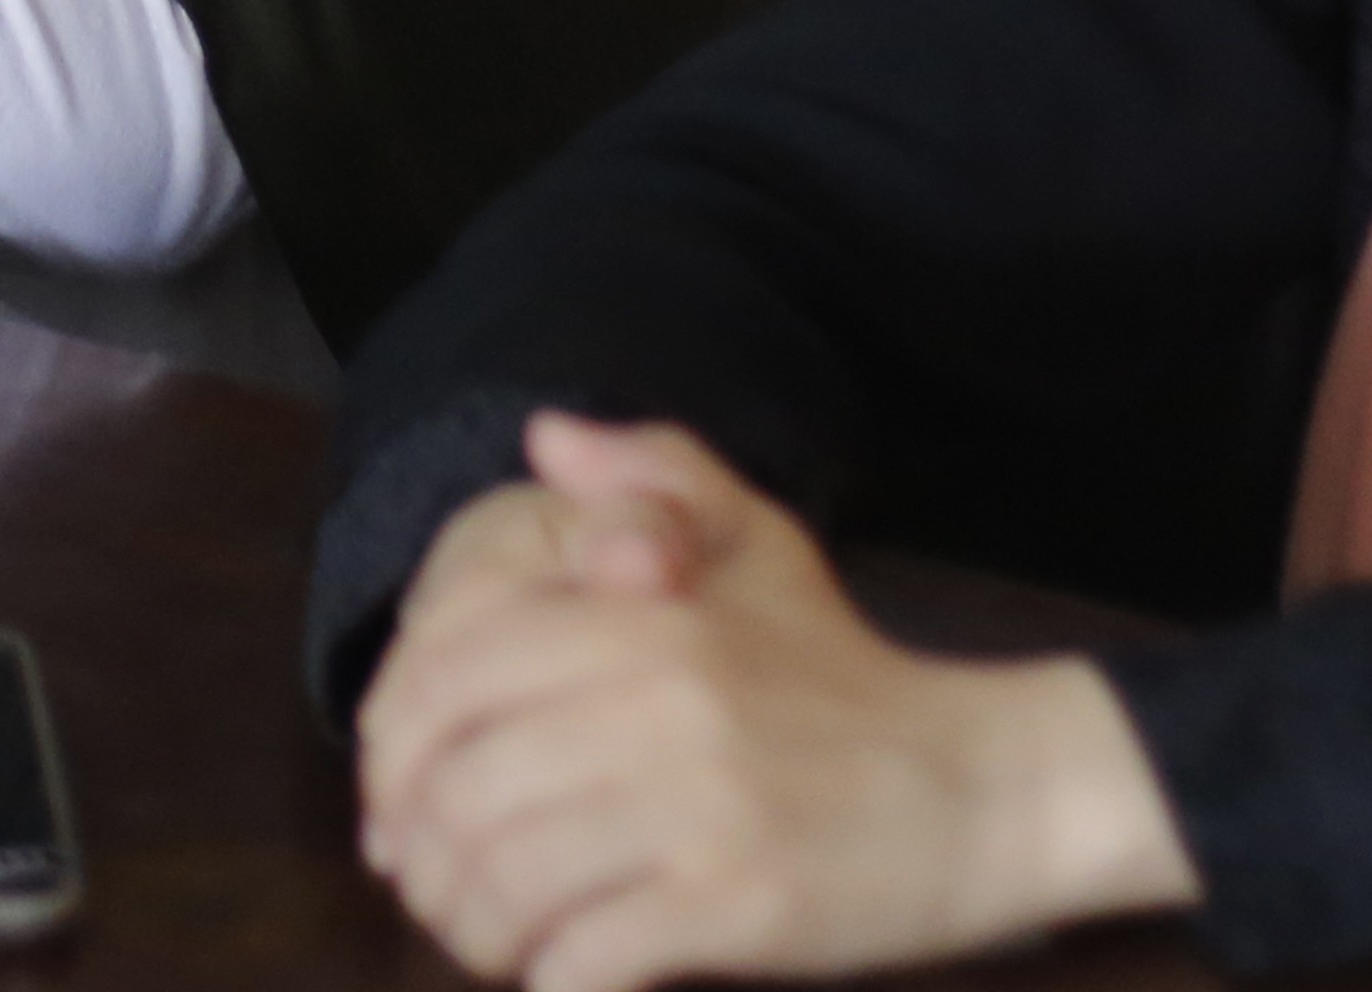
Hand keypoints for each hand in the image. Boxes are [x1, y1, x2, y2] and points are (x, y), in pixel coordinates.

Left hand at [354, 414, 1195, 991]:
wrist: (983, 787)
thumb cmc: (848, 676)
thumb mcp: (764, 543)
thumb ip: (654, 474)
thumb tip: (541, 434)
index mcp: (644, 613)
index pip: (444, 675)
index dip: (389, 753)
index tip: (396, 804)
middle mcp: (658, 697)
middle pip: (456, 793)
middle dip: (419, 859)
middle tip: (434, 888)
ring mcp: (695, 803)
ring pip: (501, 884)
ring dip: (472, 930)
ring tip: (493, 939)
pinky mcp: (732, 901)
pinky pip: (577, 960)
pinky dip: (548, 983)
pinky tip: (563, 977)